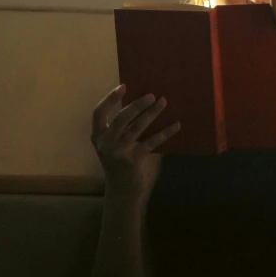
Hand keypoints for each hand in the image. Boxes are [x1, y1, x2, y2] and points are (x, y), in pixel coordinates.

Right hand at [90, 85, 179, 204]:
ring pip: (136, 128)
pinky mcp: (132, 160)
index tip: (124, 86)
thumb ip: (126, 126)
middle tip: (152, 95)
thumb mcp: (117, 143)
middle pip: (121, 118)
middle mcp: (105, 143)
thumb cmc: (122, 161)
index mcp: (99, 135)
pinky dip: (165, 132)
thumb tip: (149, 102)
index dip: (110, 98)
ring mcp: (118, 152)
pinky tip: (177, 125)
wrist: (123, 190)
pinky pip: (151, 142)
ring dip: (152, 113)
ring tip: (164, 102)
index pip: (99, 113)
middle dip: (137, 105)